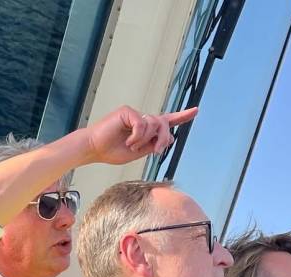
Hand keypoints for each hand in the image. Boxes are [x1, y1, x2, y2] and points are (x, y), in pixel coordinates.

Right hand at [82, 105, 197, 165]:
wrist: (94, 149)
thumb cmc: (112, 151)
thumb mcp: (139, 152)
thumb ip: (153, 144)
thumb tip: (168, 138)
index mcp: (146, 129)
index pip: (167, 121)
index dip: (182, 116)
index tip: (196, 110)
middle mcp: (142, 119)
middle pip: (165, 124)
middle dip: (165, 138)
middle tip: (157, 151)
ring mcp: (135, 114)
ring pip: (154, 124)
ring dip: (146, 140)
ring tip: (132, 146)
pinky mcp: (128, 112)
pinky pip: (142, 124)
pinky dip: (137, 136)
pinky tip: (128, 141)